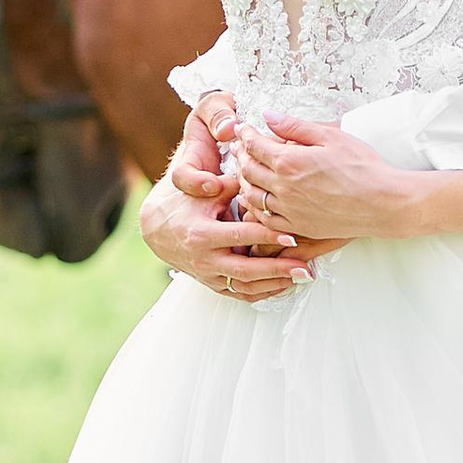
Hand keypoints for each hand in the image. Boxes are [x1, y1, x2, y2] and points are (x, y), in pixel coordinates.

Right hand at [140, 95, 313, 303]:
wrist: (156, 227)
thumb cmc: (185, 202)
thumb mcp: (206, 189)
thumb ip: (233, 183)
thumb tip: (260, 169)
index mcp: (202, 233)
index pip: (241, 236)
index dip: (268, 237)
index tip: (292, 236)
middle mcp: (204, 259)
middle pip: (246, 271)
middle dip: (278, 269)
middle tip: (305, 267)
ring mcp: (208, 274)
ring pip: (245, 287)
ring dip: (276, 284)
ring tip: (302, 276)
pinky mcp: (212, 283)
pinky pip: (240, 294)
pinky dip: (263, 292)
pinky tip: (284, 285)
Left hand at [233, 112, 421, 240]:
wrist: (383, 202)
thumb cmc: (363, 167)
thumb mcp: (331, 136)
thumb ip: (295, 126)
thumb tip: (269, 116)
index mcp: (290, 161)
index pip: (255, 145)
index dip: (245, 134)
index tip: (244, 129)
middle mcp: (284, 187)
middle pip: (248, 170)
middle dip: (241, 156)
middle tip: (239, 148)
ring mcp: (289, 210)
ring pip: (252, 195)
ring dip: (244, 182)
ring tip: (245, 172)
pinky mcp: (298, 226)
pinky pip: (265, 218)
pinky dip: (255, 207)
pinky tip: (256, 200)